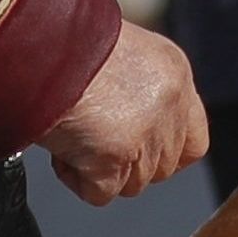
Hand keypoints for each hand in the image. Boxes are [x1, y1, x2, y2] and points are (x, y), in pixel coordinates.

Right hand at [40, 20, 206, 204]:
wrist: (43, 46)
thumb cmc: (68, 43)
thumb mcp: (121, 52)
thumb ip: (139, 89)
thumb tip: (129, 122)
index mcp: (174, 72)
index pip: (195, 138)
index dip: (168, 152)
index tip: (142, 151)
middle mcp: (169, 104)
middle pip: (163, 167)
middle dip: (129, 163)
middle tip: (95, 139)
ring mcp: (147, 134)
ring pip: (132, 184)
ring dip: (100, 170)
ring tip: (74, 136)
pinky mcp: (116, 159)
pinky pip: (101, 193)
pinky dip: (77, 179)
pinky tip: (63, 149)